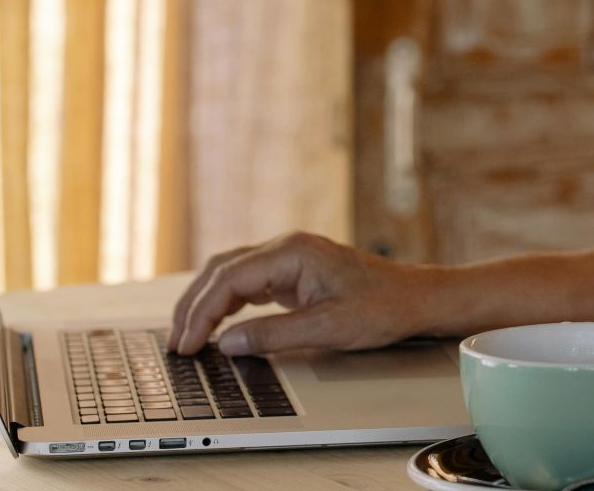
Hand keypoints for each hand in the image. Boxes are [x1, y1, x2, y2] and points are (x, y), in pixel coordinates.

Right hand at [169, 232, 439, 355]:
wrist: (416, 298)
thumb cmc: (383, 307)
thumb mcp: (329, 328)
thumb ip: (273, 335)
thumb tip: (227, 344)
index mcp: (293, 252)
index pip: (229, 278)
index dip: (201, 313)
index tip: (188, 344)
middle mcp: (286, 248)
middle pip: (221, 271)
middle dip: (193, 306)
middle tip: (177, 344)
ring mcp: (289, 258)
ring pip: (230, 275)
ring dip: (206, 304)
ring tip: (188, 338)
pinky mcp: (293, 272)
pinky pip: (248, 283)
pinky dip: (226, 304)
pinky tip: (216, 326)